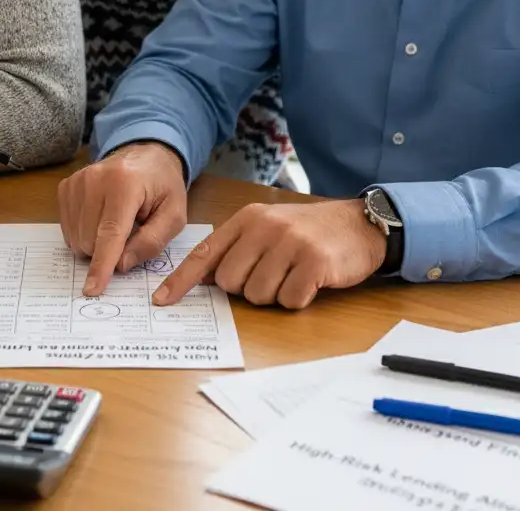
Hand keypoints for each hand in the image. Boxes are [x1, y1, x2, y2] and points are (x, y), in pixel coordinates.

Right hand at [58, 142, 187, 296]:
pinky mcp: (67, 186)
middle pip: (90, 240)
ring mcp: (77, 181)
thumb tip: (121, 265)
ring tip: (118, 224)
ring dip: (96, 244)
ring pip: (76, 238)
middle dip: (108, 251)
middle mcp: (95, 179)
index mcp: (125, 183)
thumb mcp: (174, 215)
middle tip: (130, 234)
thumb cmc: (162, 186)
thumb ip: (152, 241)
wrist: (145, 155)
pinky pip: (68, 228)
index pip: (110, 233)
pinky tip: (101, 219)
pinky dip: (85, 233)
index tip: (93, 289)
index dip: (102, 264)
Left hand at [152, 199, 386, 309]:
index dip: (182, 280)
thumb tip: (207, 278)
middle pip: (231, 282)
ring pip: (258, 295)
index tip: (162, 300)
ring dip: (275, 295)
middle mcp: (265, 227)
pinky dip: (298, 298)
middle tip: (272, 274)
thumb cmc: (307, 231)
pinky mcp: (314, 262)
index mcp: (248, 219)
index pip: (206, 253)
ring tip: (293, 274)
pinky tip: (310, 280)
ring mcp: (290, 243)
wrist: (357, 224)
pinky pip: (289, 300)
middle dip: (247, 289)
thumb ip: (238, 247)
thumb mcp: (268, 227)